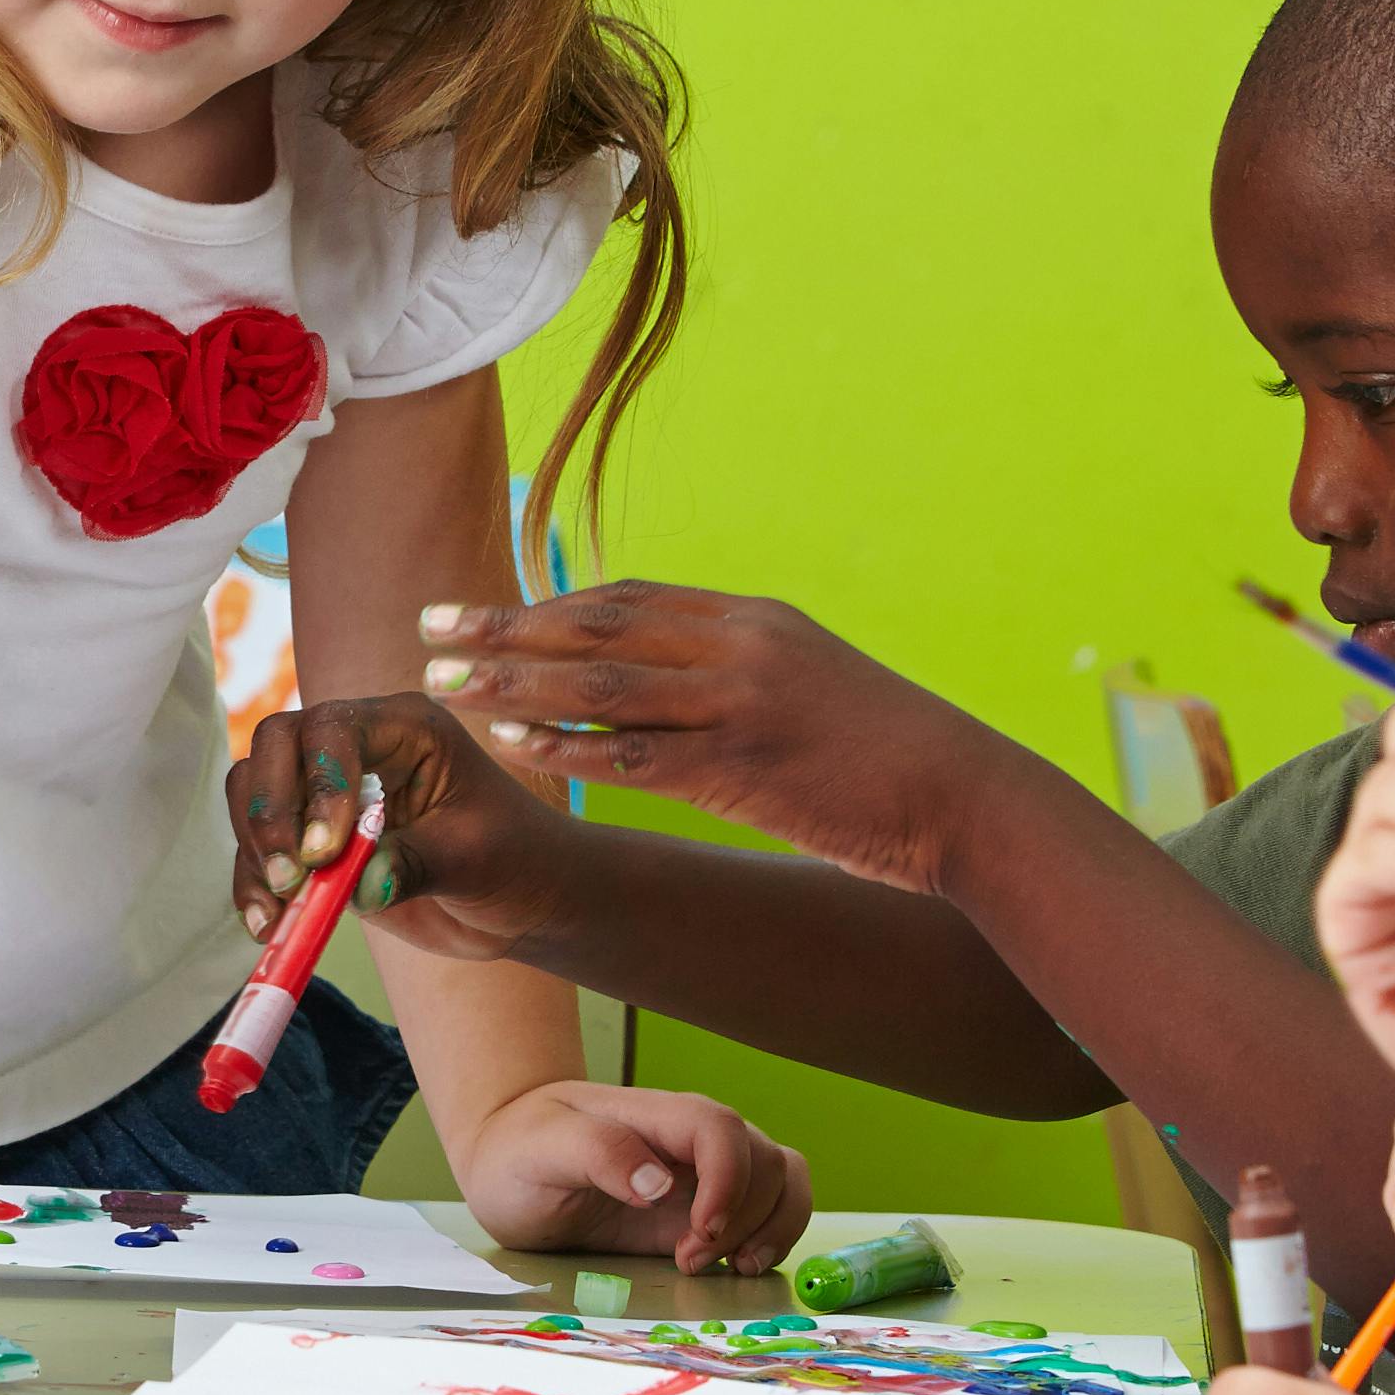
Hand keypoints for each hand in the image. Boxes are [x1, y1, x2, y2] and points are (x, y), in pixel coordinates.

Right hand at [226, 695, 565, 960]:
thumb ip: (414, 864)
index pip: (333, 728)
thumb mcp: (473, 859)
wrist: (524, 899)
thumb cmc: (515, 860)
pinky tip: (266, 924)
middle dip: (270, 810)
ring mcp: (327, 790)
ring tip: (279, 905)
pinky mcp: (312, 837)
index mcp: (406, 727)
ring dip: (254, 848)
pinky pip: (258, 846)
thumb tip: (359, 886)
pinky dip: (252, 883)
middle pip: (275, 743)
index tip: (327, 853)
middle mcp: (358, 745)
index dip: (318, 783)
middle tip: (290, 876)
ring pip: (252, 788)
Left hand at [411, 584, 1000, 892]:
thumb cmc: (880, 753)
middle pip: (597, 623)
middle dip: (506, 625)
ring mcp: (742, 702)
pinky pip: (634, 752)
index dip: (545, 603)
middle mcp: (740, 645)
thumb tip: (653, 681)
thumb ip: (728, 671)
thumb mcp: (804, 681)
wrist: (963, 798)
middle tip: (431, 627)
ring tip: (448, 682)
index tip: (482, 610)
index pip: (625, 596)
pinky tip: (517, 741)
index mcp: (752, 617)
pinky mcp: (745, 767)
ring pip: (602, 681)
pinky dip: (568, 744)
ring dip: (516, 680)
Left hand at [454, 1082, 809, 1275]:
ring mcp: (706, 1175)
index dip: (728, 1181)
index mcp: (657, 1116)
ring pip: (784, 1182)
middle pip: (765, 1161)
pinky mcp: (707, 1210)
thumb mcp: (540, 1149)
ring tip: (731, 1267)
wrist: (506, 1165)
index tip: (699, 1232)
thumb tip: (659, 1184)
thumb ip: (597, 1154)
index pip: (721, 1130)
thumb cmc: (519, 1150)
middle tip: (688, 1260)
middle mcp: (693, 1142)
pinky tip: (735, 1266)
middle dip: (746, 1219)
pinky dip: (774, 1237)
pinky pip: (771, 1210)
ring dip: (776, 1228)